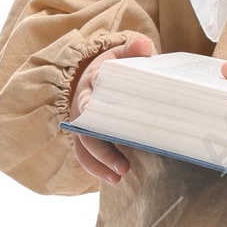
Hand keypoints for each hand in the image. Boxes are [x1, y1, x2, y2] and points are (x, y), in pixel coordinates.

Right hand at [69, 34, 153, 183]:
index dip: (94, 110)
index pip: (90, 97)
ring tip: (119, 177)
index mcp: (92, 84)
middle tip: (124, 166)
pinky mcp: (86, 136)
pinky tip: (114, 180)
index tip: (102, 123)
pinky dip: (97, 169)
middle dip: (103, 149)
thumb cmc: (116, 68)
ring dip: (100, 163)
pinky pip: (85, 156)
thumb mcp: (123, 54)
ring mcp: (82, 124)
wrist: (99, 75)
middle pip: (87, 130)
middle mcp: (82, 106)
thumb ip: (133, 50)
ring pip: (84, 147)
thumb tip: (143, 46)